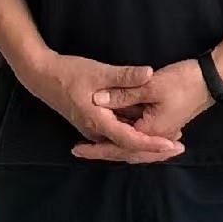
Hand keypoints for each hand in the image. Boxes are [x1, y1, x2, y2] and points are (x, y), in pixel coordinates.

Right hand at [26, 52, 183, 164]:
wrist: (42, 77)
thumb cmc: (69, 73)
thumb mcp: (99, 72)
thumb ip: (125, 76)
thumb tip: (150, 73)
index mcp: (99, 122)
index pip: (131, 140)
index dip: (153, 144)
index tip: (173, 145)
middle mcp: (97, 131)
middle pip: (129, 148)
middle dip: (154, 149)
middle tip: (179, 146)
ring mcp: (94, 129)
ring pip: (123, 143)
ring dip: (145, 142)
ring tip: (170, 138)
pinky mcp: (93, 123)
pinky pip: (116, 135)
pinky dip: (133, 134)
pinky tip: (147, 128)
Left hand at [75, 59, 214, 161]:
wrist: (212, 79)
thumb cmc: (183, 81)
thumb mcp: (150, 84)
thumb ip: (123, 93)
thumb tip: (97, 99)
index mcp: (151, 132)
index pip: (118, 147)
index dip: (96, 149)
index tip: (76, 149)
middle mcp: (157, 136)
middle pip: (125, 150)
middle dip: (102, 151)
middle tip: (80, 150)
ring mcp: (163, 130)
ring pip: (134, 144)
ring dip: (116, 144)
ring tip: (95, 143)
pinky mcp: (167, 122)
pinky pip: (142, 136)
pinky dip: (129, 137)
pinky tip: (121, 129)